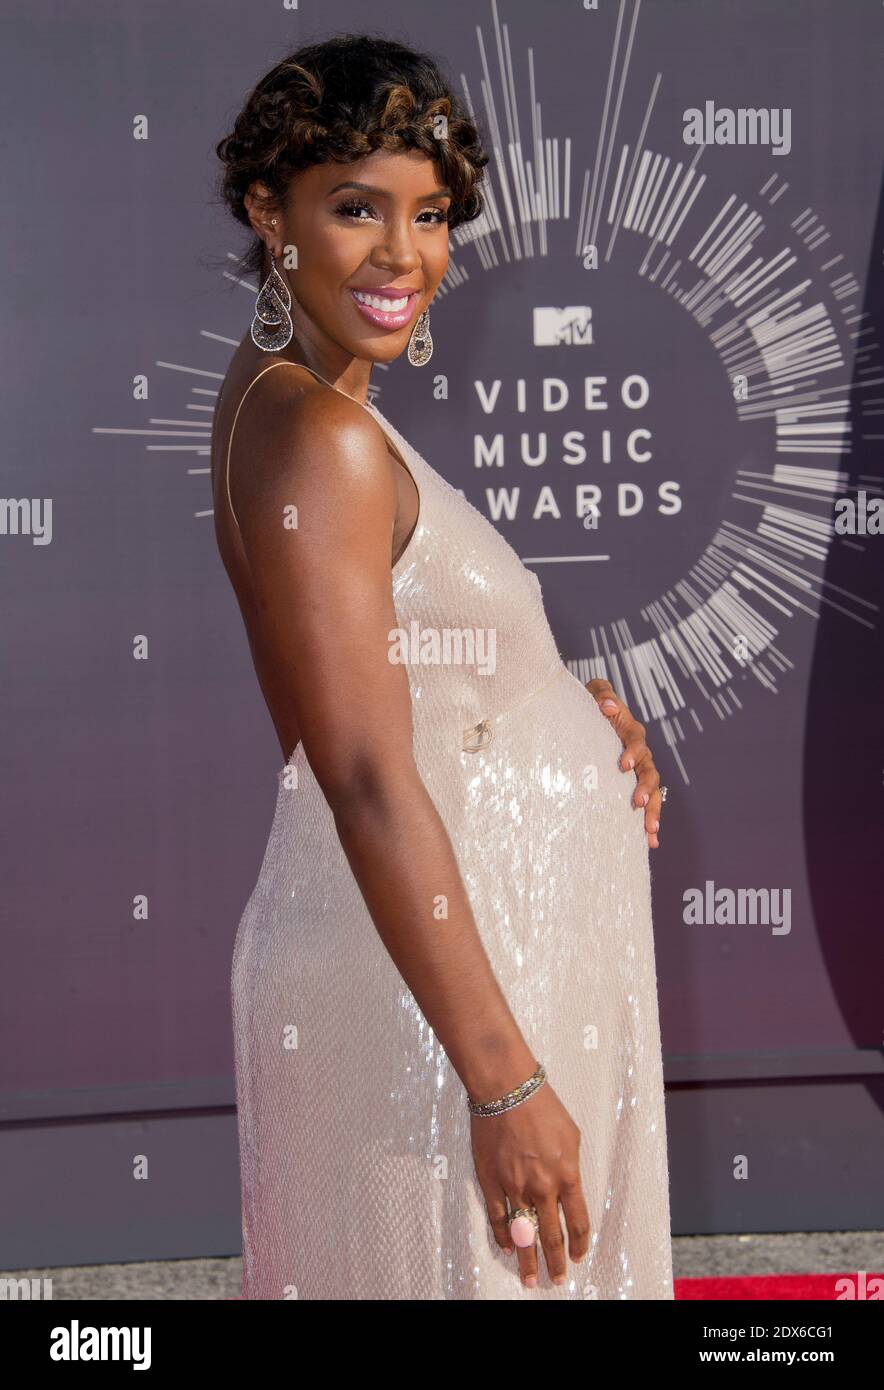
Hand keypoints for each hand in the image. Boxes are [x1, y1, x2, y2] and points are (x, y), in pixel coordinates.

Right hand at [470, 1084, 590, 1288]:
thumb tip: (568, 1186)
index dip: (579, 1244)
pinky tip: (508, 1248)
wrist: (506, 1089)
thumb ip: (571, 1166)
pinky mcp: (491, 1181)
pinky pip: (497, 1218)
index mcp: (567, 1175)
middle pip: (551, 1236)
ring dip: (527, 1260)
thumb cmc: (542, 1106)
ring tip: (529, 1280)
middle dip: (555, 1262)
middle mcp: (542, 1187)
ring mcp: (514, 1187)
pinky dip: (503, 1236)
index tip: (579, 1257)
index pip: (577, 1222)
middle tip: (557, 1280)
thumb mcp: (572, 1135)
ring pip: (523, 1234)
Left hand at [585, 678, 662, 848]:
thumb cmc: (586, 705)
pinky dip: (648, 823)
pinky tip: (650, 844)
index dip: (631, 753)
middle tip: (638, 803)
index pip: (636, 742)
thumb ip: (601, 693)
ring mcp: (637, 773)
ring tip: (650, 830)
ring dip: (653, 810)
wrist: (582, 720)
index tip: (622, 766)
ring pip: (652, 792)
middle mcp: (638, 754)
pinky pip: (645, 806)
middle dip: (646, 789)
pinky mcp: (631, 787)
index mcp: (629, 731)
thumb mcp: (591, 693)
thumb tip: (607, 706)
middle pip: (649, 772)